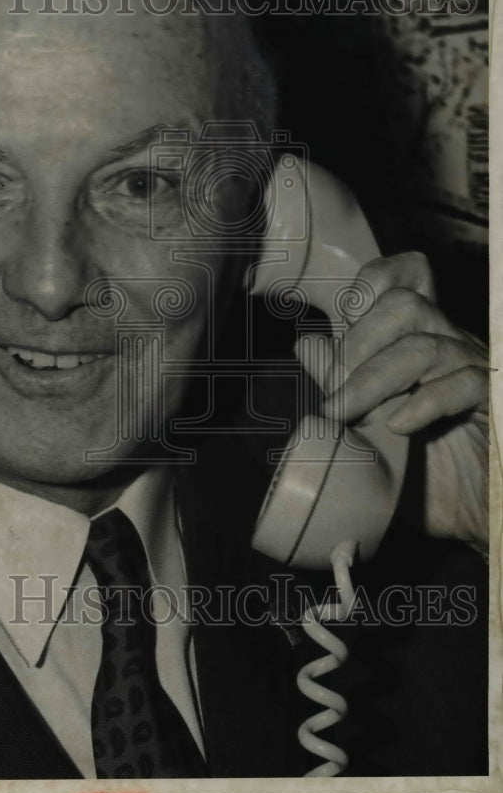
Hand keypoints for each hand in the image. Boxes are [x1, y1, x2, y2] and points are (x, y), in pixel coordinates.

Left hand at [308, 252, 488, 550]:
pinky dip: (423, 402)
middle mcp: (450, 344)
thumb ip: (342, 383)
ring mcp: (476, 371)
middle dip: (357, 342)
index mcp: (419, 338)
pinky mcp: (497, 403)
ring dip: (372, 379)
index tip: (341, 317)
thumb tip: (308, 344)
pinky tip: (398, 425)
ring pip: (424, 345)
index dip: (372, 280)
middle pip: (405, 304)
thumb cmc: (422, 470)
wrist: (474, 516)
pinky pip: (465, 384)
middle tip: (334, 388)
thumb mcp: (370, 425)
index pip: (408, 276)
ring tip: (344, 412)